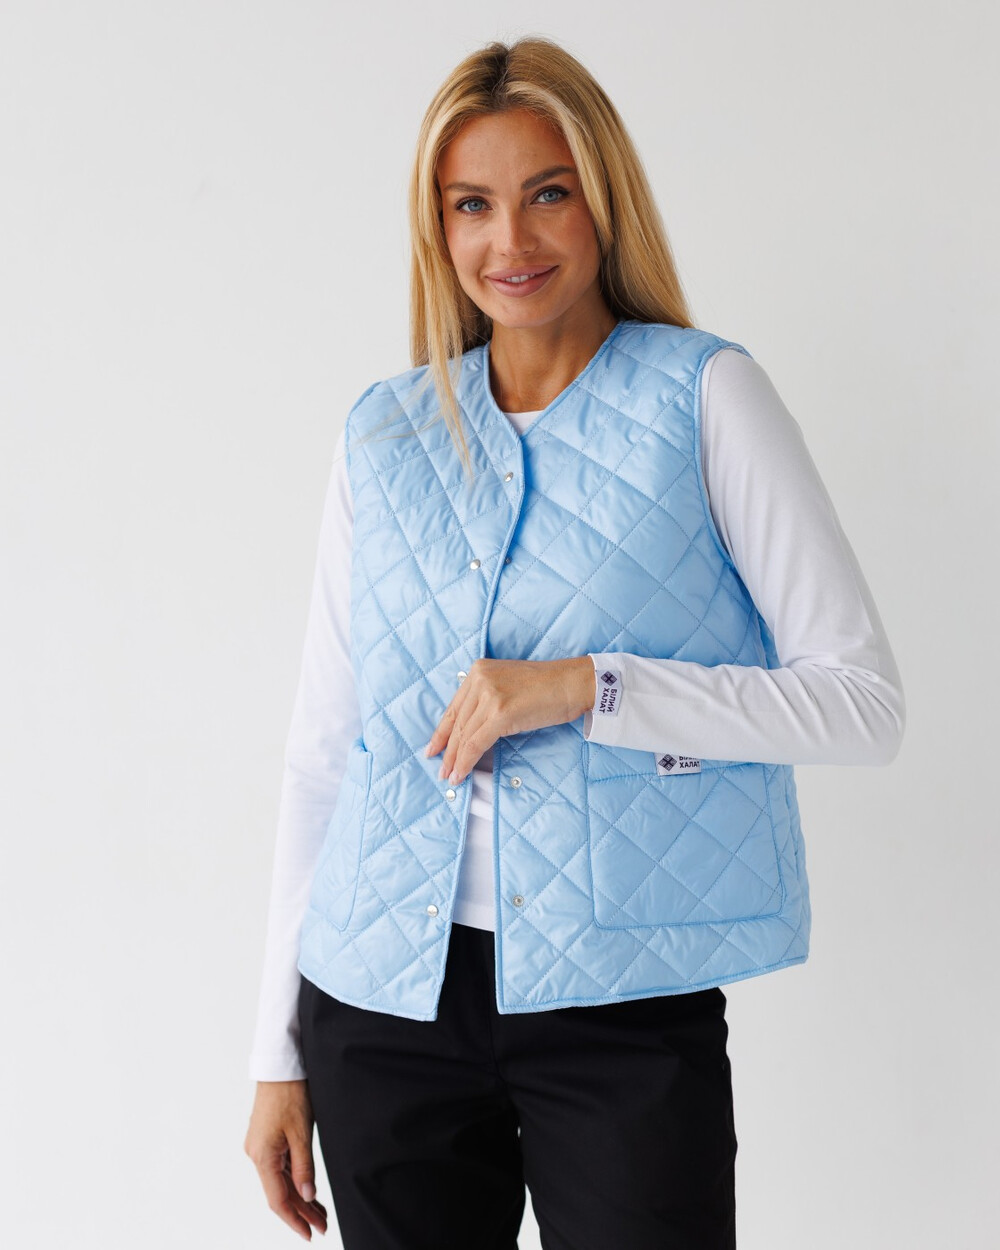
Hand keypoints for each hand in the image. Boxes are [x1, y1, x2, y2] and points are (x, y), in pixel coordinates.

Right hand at [245, 1080, 327, 1240]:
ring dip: (299, 1197)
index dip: (295, 1220)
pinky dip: (293, 1180)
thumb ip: (303, 1167)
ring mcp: (260, 1146)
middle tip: (323, 1226)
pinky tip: (307, 1189)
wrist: (280, 1065)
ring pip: (279, 1181)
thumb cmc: (290, 1094)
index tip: (311, 1233)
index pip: (278, 1200)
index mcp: (262, 1156)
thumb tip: (307, 1196)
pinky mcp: (265, 1138)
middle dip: (301, 1211)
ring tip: (320, 1213)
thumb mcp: (301, 1132)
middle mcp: (256, 1155)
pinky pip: (279, 1167)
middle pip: (279, 1192)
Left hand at [424, 656, 595, 784]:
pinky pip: (476, 743)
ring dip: (456, 760)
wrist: (572, 683)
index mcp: (479, 670)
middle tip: (441, 769)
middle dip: (447, 749)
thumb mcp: (508, 686)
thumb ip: (487, 700)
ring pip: (464, 734)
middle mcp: (480, 679)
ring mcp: (490, 695)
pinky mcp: (500, 712)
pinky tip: (462, 773)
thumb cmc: (547, 688)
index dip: (442, 731)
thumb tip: (472, 730)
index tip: (434, 747)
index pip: (454, 707)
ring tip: (451, 776)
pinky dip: (467, 761)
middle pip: (457, 722)